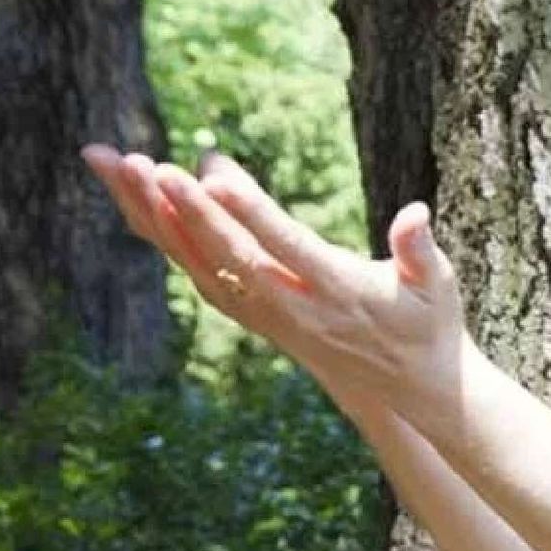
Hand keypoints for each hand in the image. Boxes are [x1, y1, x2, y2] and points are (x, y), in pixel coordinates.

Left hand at [79, 144, 464, 421]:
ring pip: (202, 266)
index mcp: (339, 292)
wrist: (415, 387)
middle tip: (146, 163)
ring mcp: (270, 316)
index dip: (247, 213)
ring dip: (156, 218)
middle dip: (186, 210)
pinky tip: (137, 202)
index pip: (285, 248)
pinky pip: (201, 276)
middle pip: (230, 256)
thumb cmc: (431, 323)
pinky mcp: (258, 317)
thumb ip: (420, 249)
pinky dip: (167, 239)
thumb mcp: (437, 286)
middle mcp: (295, 309)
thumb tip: (414, 216)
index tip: (209, 175)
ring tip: (113, 166)